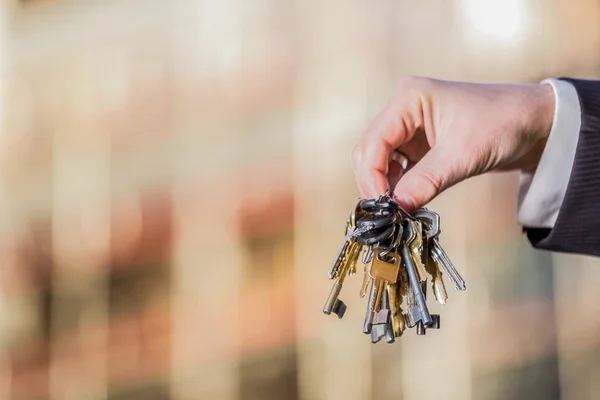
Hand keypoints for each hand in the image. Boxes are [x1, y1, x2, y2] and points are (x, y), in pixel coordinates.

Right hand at [351, 76, 554, 210]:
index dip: (372, 176)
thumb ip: (427, 181)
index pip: (374, 141)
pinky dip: (397, 187)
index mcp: (408, 98)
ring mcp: (409, 127)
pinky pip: (396, 168)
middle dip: (374, 182)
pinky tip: (406, 202)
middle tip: (386, 213)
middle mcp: (403, 110)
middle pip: (370, 151)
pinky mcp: (418, 144)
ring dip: (384, 186)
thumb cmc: (504, 123)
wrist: (535, 123)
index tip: (381, 206)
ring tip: (397, 211)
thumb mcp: (464, 154)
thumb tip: (397, 207)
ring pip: (379, 161)